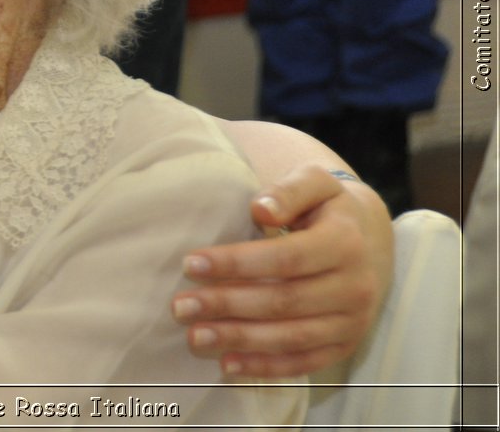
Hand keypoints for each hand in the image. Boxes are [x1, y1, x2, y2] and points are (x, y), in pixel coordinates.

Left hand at [171, 164, 390, 376]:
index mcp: (345, 243)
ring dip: (240, 340)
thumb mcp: (314, 182)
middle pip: (284, 301)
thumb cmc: (327, 207)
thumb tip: (260, 209)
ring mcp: (353, 321)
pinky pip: (304, 362)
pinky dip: (266, 367)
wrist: (368, 239)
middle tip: (181, 307)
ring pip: (291, 337)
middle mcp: (355, 287)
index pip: (286, 258)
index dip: (237, 263)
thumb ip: (288, 190)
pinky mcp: (345, 345)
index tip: (191, 263)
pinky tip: (228, 365)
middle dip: (228, 304)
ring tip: (195, 336)